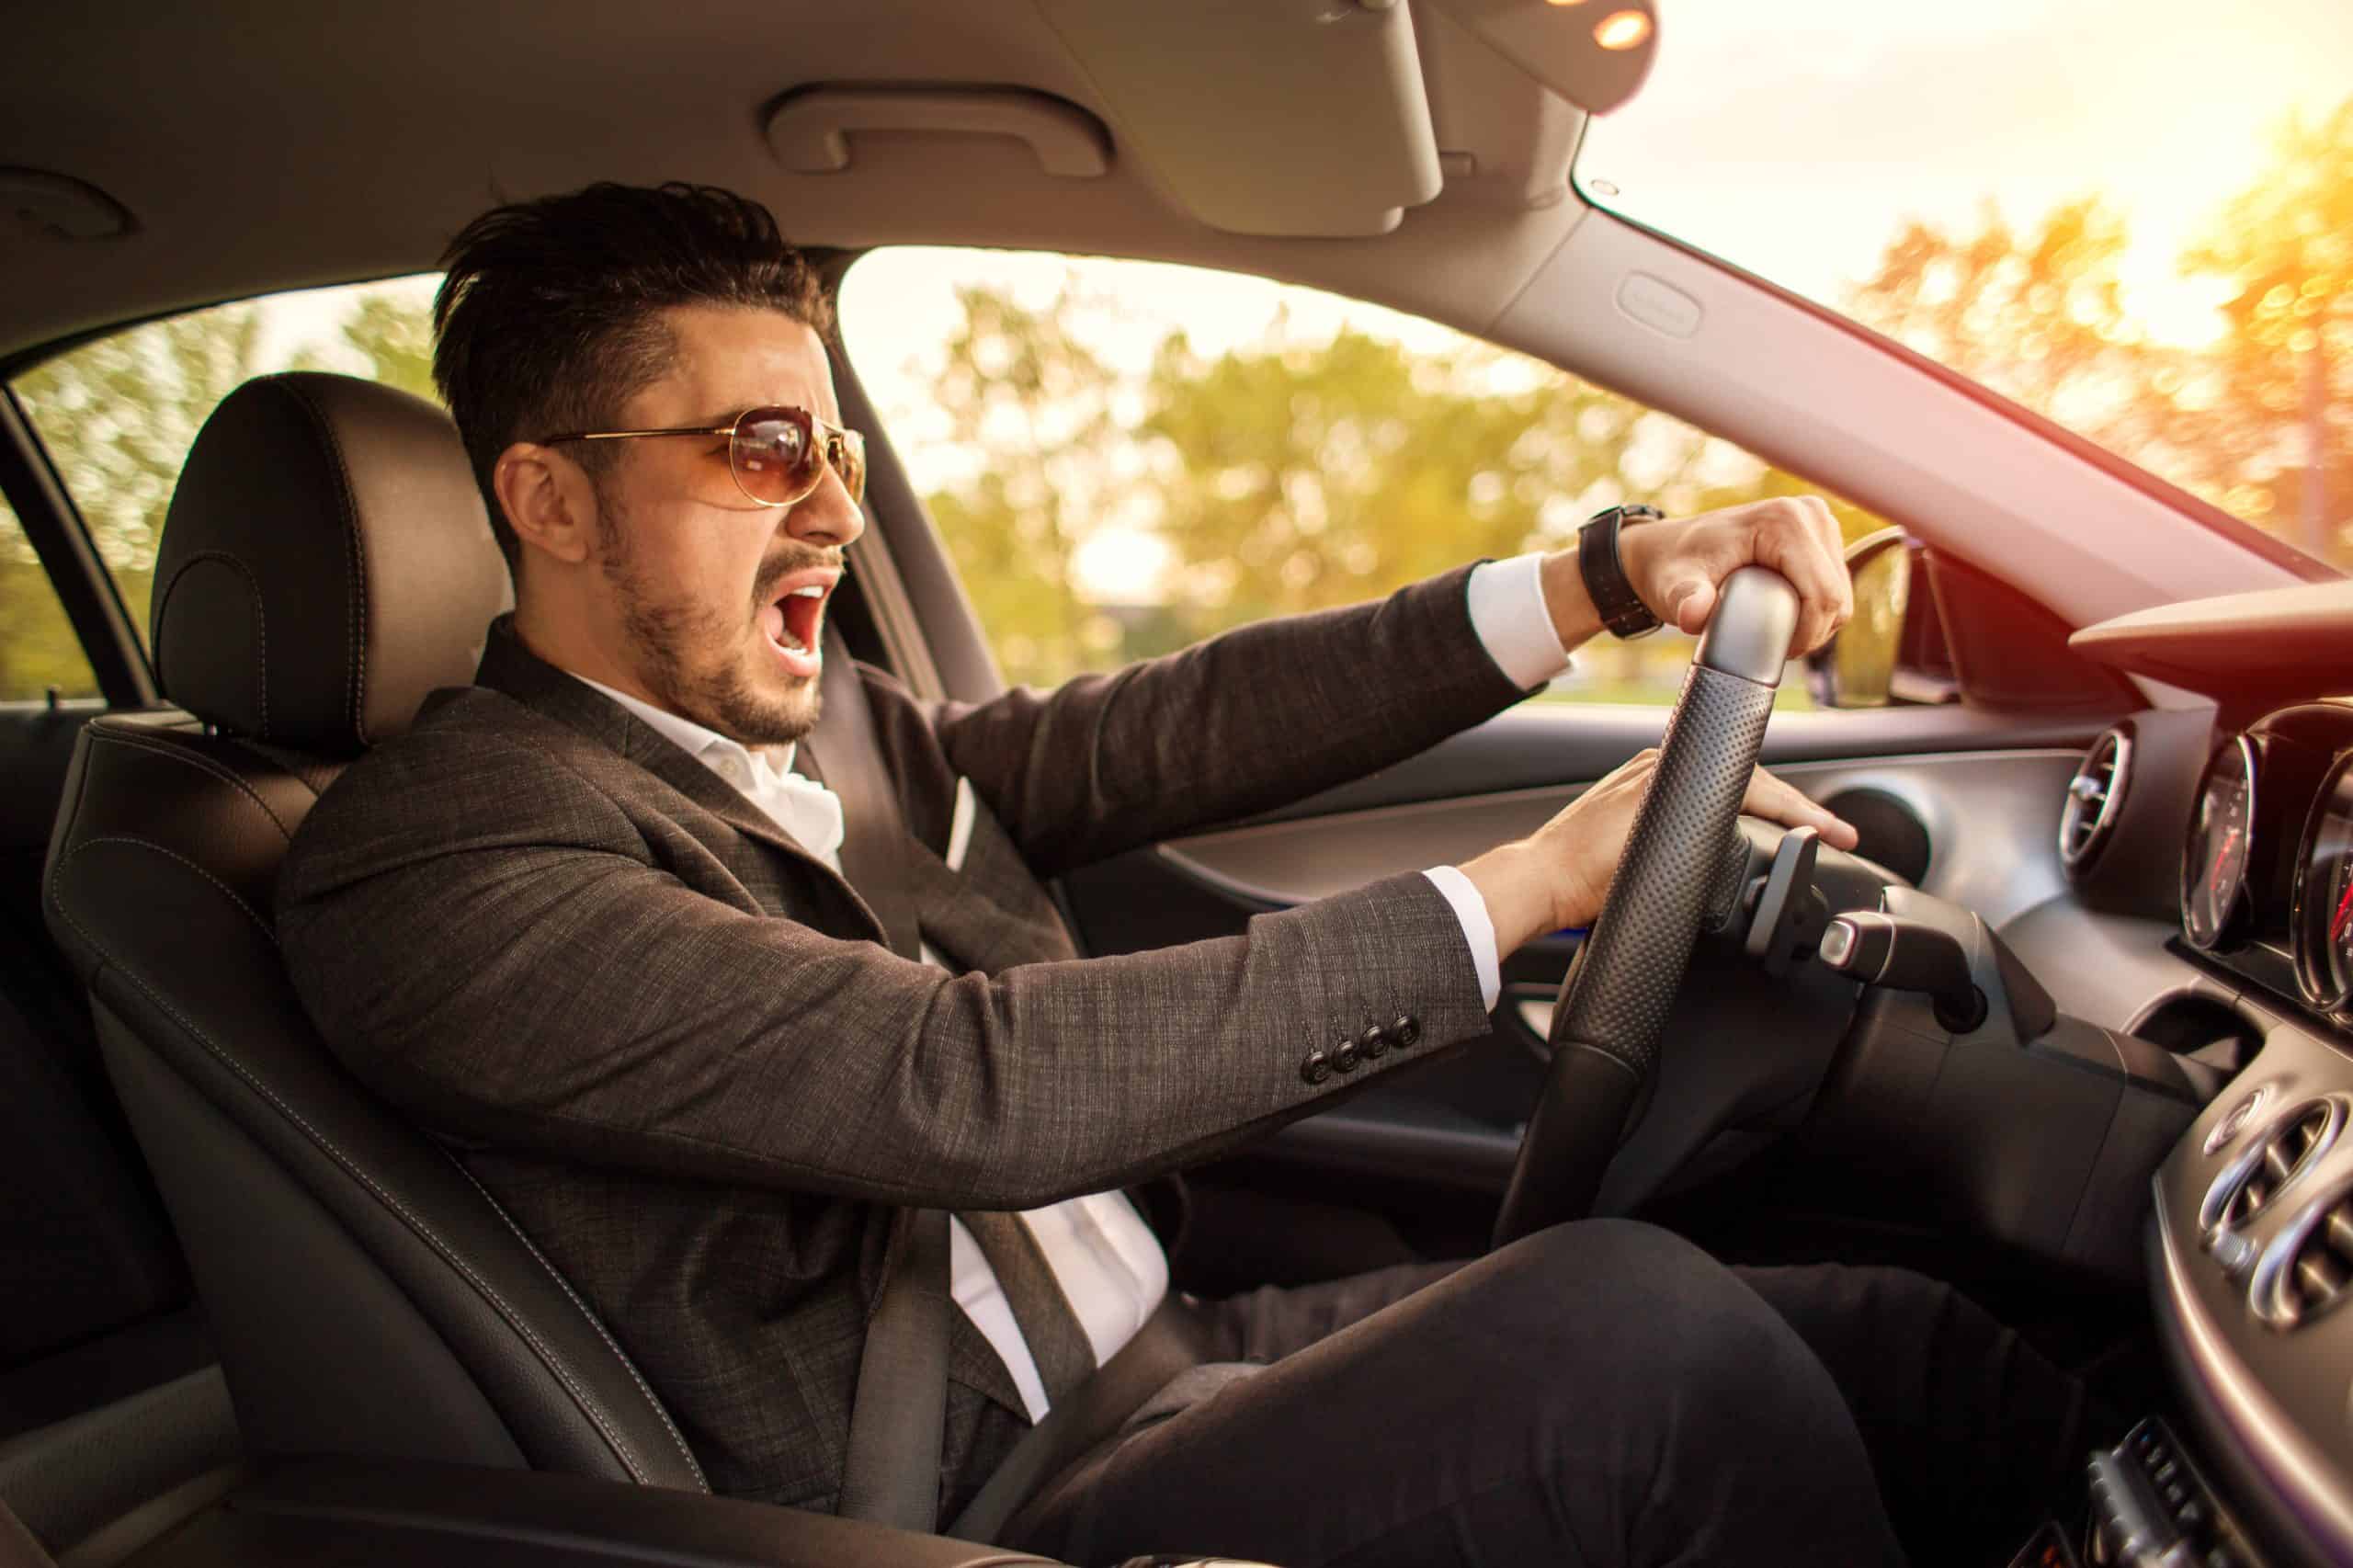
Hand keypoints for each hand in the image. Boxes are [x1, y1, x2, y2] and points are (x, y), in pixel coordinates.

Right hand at [1457, 751, 1859, 955]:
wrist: (1538, 879)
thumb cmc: (1573, 875)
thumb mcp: (1631, 849)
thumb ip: (1664, 841)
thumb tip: (1700, 867)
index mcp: (1652, 776)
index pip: (1730, 781)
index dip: (1777, 802)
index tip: (1816, 825)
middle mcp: (1658, 766)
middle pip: (1745, 777)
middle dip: (1795, 805)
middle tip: (1834, 829)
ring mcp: (1658, 777)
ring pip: (1743, 782)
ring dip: (1790, 807)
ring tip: (1825, 829)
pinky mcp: (1657, 798)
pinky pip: (1725, 798)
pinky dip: (1765, 809)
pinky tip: (1793, 825)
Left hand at [1538, 497, 1854, 657]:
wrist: (1669, 549)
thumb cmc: (1672, 565)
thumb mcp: (1674, 585)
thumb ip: (1685, 600)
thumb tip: (1693, 615)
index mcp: (1785, 521)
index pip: (1823, 592)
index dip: (1808, 633)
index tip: (1779, 652)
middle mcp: (1810, 514)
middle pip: (1836, 594)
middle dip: (1814, 632)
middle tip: (1776, 649)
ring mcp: (1819, 523)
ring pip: (1841, 593)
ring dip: (1818, 623)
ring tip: (1779, 635)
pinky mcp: (1821, 537)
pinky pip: (1835, 586)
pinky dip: (1818, 610)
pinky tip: (1790, 620)